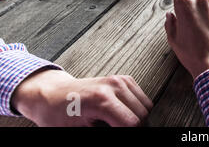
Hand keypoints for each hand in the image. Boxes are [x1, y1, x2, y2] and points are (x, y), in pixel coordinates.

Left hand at [11, 69, 152, 126]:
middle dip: (135, 128)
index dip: (131, 134)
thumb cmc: (58, 116)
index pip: (132, 123)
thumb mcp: (77, 132)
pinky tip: (122, 115)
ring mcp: (120, 80)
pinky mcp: (124, 79)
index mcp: (101, 99)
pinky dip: (138, 109)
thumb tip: (123, 130)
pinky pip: (143, 99)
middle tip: (117, 130)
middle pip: (142, 115)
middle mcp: (114, 85)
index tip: (126, 139)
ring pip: (146, 107)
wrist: (51, 95)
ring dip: (138, 119)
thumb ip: (103, 133)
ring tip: (119, 125)